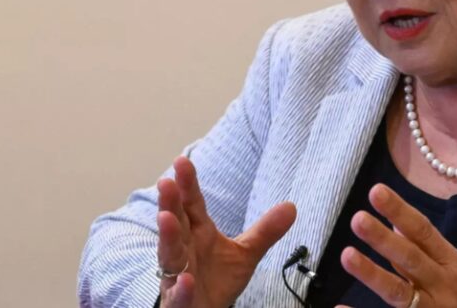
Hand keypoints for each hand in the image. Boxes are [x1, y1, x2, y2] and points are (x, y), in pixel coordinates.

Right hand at [156, 156, 296, 307]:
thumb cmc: (217, 279)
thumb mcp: (246, 254)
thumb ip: (265, 231)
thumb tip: (292, 206)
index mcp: (198, 233)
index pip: (192, 205)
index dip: (187, 185)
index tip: (182, 161)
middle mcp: (184, 249)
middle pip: (176, 223)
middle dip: (170, 204)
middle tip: (166, 182)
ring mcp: (177, 275)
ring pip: (169, 255)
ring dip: (166, 238)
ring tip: (165, 218)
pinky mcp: (177, 302)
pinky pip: (178, 295)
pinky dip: (181, 288)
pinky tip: (185, 280)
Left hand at [336, 183, 456, 307]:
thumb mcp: (452, 263)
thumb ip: (422, 244)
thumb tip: (394, 217)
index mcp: (448, 261)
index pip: (423, 231)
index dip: (400, 210)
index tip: (376, 191)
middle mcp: (441, 284)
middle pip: (410, 259)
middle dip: (384, 240)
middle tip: (358, 219)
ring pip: (399, 293)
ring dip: (373, 275)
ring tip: (347, 255)